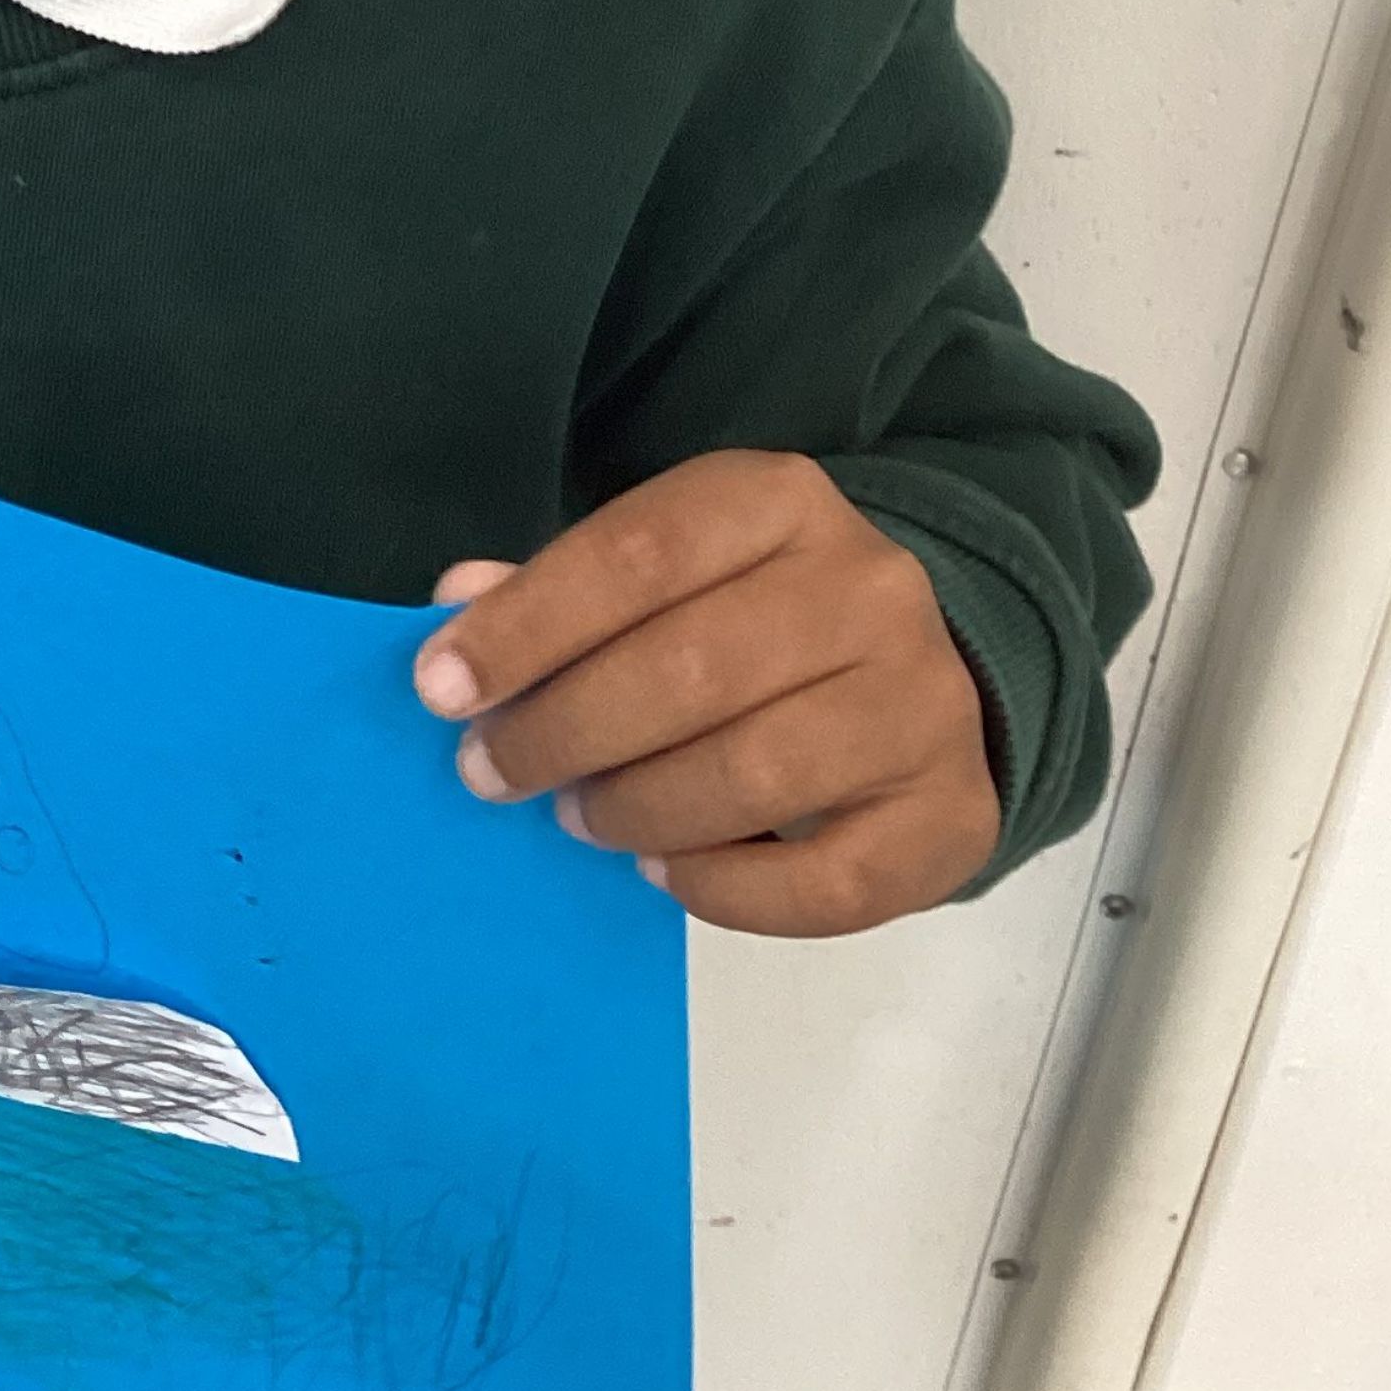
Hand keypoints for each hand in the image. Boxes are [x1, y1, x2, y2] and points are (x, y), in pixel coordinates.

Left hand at [412, 451, 998, 932]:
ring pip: (754, 773)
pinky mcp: (950, 816)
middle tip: (492, 772)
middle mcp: (868, 589)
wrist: (923, 675)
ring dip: (635, 807)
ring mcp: (922, 704)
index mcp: (780, 501)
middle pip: (690, 667)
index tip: (440, 688)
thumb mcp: (667, 569)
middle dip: (564, 730)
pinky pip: (824, 882)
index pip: (639, 553)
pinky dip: (723, 889)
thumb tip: (456, 608)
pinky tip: (663, 867)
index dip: (528, 624)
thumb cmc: (753, 618)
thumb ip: (565, 588)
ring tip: (577, 815)